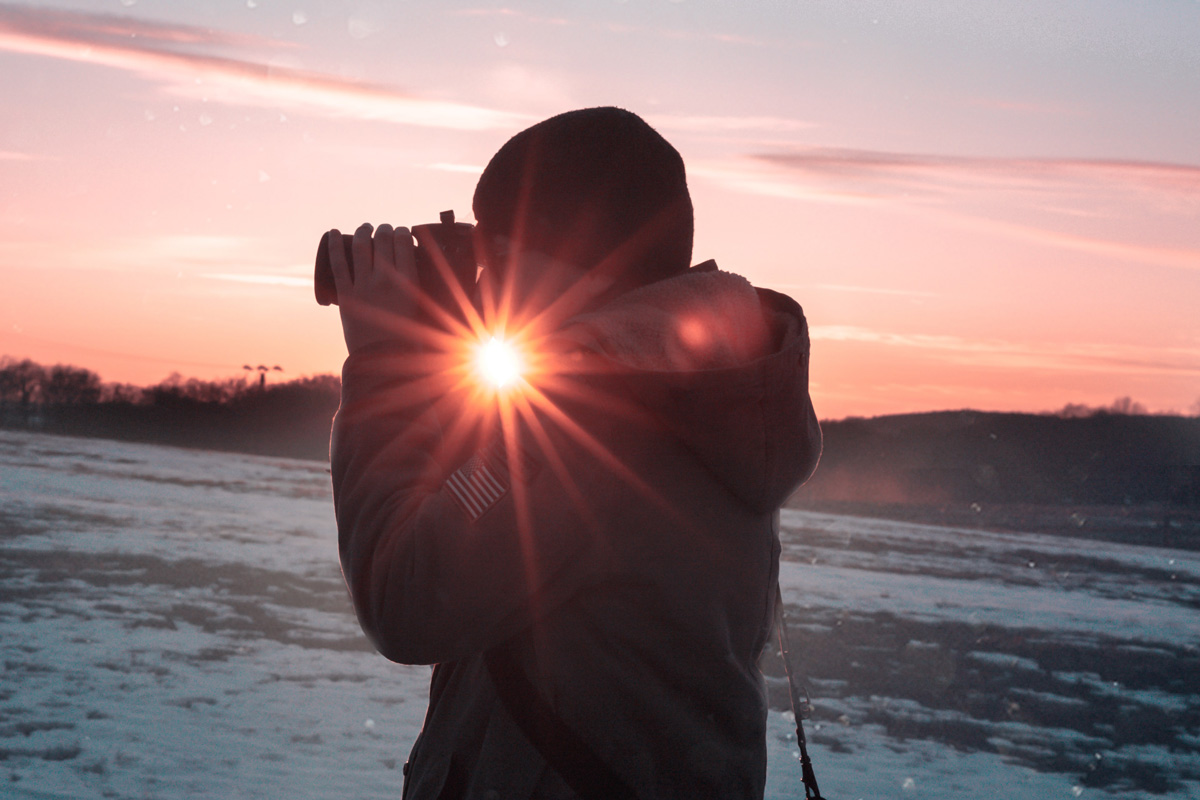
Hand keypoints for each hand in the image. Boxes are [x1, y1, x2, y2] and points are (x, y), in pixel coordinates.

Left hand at [329, 223, 419, 353]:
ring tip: (366, 227)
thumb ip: (423, 294)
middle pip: (383, 239)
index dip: (402, 232)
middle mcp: (385, 279)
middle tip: (385, 230)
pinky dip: (334, 245)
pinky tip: (333, 232)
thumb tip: (430, 281)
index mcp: (408, 282)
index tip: (402, 232)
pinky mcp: (345, 294)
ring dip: (365, 231)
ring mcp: (363, 285)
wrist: (382, 359)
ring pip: (362, 246)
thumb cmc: (408, 339)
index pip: (403, 242)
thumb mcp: (422, 310)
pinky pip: (338, 263)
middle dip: (385, 229)